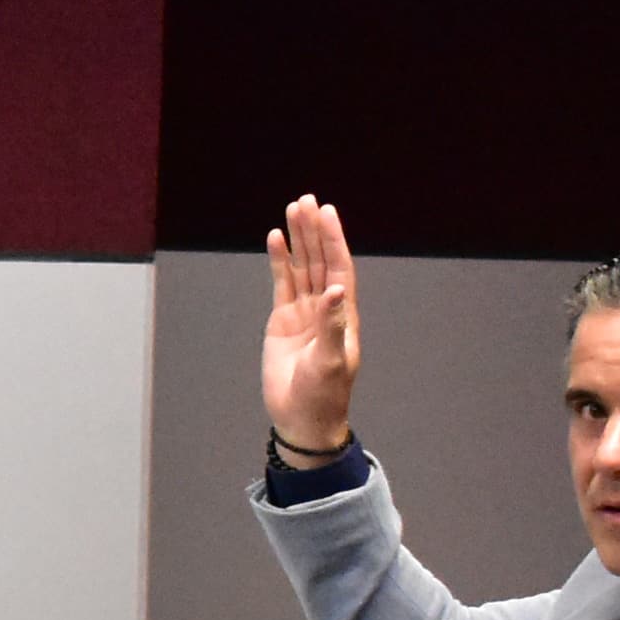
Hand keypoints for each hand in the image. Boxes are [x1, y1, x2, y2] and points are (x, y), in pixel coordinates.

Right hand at [259, 195, 361, 455]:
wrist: (302, 418)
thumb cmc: (322, 395)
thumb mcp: (330, 363)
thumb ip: (333, 326)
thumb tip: (337, 291)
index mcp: (343, 314)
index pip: (340, 267)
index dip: (334, 239)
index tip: (327, 213)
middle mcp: (326, 307)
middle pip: (321, 259)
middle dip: (314, 230)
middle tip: (306, 201)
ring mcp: (304, 313)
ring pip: (302, 267)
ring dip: (298, 239)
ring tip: (292, 210)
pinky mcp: (283, 321)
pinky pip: (282, 284)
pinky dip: (280, 262)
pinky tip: (276, 240)